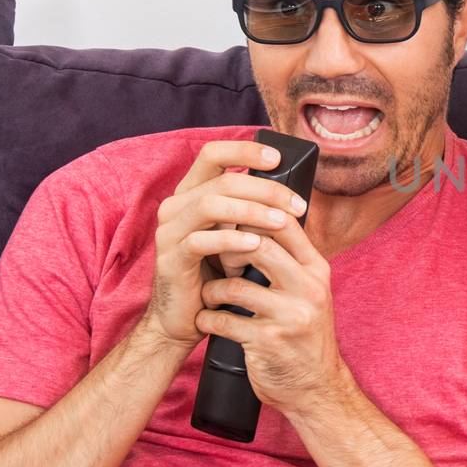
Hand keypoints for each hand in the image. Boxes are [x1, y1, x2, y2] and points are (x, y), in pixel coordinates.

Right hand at [144, 140, 307, 348]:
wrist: (186, 317)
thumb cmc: (216, 273)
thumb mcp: (236, 236)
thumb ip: (251, 212)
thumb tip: (292, 195)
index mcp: (191, 193)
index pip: (213, 153)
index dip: (245, 150)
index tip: (278, 158)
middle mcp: (175, 206)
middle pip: (223, 180)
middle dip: (266, 190)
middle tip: (297, 205)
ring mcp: (169, 231)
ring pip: (211, 205)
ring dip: (252, 211)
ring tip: (282, 223)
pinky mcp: (169, 258)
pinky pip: (201, 241)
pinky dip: (231, 240)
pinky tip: (256, 244)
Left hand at [193, 208, 347, 416]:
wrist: (315, 387)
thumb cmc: (303, 334)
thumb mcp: (308, 291)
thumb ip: (289, 260)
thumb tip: (255, 220)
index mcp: (316, 270)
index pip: (284, 222)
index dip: (250, 218)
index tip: (230, 229)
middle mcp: (308, 288)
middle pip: (258, 246)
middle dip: (228, 251)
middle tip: (217, 264)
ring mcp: (290, 316)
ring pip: (234, 286)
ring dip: (212, 291)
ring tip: (209, 298)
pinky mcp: (268, 342)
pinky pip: (223, 321)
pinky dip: (207, 320)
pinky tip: (208, 322)